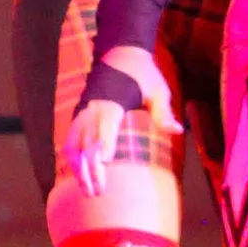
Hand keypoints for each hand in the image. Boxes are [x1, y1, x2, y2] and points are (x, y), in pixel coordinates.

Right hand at [62, 46, 180, 195]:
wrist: (120, 54)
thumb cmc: (142, 74)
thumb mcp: (158, 89)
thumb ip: (163, 111)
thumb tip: (177, 130)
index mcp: (112, 102)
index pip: (105, 125)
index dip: (103, 143)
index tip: (105, 162)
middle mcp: (93, 109)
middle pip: (85, 142)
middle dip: (89, 168)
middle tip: (98, 192)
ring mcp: (83, 114)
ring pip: (73, 145)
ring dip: (78, 169)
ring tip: (87, 191)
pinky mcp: (79, 117)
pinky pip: (70, 142)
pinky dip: (72, 160)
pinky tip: (80, 177)